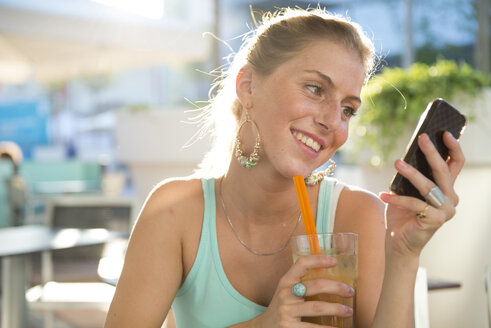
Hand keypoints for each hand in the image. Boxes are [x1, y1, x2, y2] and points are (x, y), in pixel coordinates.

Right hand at [251, 255, 353, 327]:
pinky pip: (312, 327)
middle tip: (350, 291)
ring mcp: (286, 311)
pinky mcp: (288, 327)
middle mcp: (285, 294)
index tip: (335, 261)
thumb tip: (331, 279)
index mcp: (285, 281)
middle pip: (315, 286)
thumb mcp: (286, 292)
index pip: (301, 264)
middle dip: (336, 287)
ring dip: (336, 308)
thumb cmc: (281, 307)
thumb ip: (301, 284)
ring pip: (317, 307)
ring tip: (348, 311)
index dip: (318, 260)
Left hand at [380, 132, 464, 256]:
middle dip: (432, 152)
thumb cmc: (402, 214)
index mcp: (446, 188)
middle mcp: (450, 198)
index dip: (453, 147)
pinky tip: (385, 195)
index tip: (444, 132)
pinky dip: (398, 200)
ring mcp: (445, 210)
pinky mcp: (436, 221)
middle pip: (444, 171)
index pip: (455, 164)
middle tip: (422, 138)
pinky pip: (416, 204)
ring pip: (429, 186)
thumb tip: (405, 156)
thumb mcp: (405, 190)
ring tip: (397, 162)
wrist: (398, 242)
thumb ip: (410, 176)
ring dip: (411, 173)